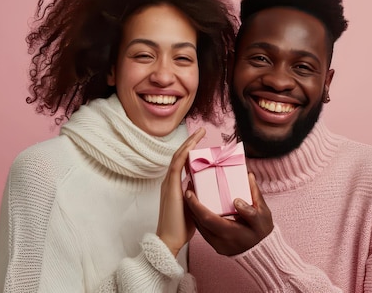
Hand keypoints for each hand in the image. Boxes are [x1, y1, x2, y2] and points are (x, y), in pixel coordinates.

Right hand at [157, 127, 205, 256]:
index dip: (190, 152)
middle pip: (179, 156)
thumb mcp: (193, 207)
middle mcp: (170, 182)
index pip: (182, 164)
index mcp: (174, 186)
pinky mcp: (171, 187)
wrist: (169, 240)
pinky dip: (184, 153)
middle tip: (201, 131)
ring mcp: (169, 183)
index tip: (201, 144)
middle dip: (190, 142)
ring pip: (177, 156)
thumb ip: (195, 195)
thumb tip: (203, 187)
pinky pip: (176, 165)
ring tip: (199, 133)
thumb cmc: (181, 227)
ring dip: (188, 143)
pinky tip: (192, 145)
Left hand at [184, 172, 273, 255]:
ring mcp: (218, 246)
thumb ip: (255, 196)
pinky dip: (200, 220)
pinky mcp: (216, 247)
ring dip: (194, 212)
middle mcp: (222, 241)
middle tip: (188, 191)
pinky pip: (204, 232)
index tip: (190, 192)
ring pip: (200, 228)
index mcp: (232, 232)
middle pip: (200, 223)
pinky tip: (198, 210)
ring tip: (191, 197)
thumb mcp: (263, 213)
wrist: (263, 251)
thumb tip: (248, 178)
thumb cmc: (263, 231)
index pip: (208, 218)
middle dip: (191, 206)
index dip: (196, 205)